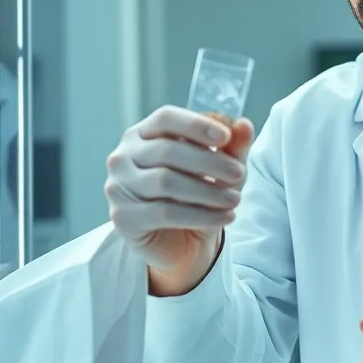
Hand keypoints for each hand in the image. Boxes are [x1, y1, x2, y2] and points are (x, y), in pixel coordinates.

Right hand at [104, 105, 254, 295]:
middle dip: (209, 162)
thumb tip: (244, 124)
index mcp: (143, 134)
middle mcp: (123, 156)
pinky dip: (200, 215)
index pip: (165, 118)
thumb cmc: (196, 196)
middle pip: (167, 150)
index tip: (226, 136)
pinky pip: (164, 213)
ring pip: (166, 182)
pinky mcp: (122, 217)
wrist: (181, 244)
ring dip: (207, 191)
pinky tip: (224, 217)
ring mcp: (118, 186)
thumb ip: (231, 147)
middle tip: (239, 174)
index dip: (195, 124)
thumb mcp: (219, 169)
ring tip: (235, 199)